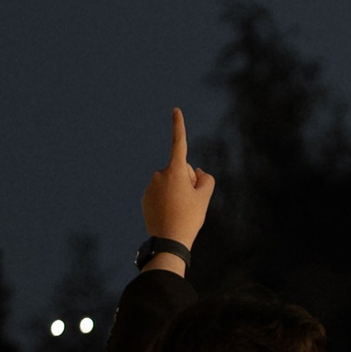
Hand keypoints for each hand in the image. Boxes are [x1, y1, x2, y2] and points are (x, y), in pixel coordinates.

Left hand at [142, 107, 215, 253]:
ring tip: (180, 210)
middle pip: (179, 170)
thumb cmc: (189, 218)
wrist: (168, 241)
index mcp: (174, 170)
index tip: (175, 110)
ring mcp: (151, 187)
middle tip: (191, 201)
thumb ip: (205, 179)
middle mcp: (159, 174)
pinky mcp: (145, 198)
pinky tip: (170, 214)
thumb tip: (196, 172)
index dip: (178, 126)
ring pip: (170, 183)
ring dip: (177, 191)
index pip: (178, 143)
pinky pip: (161, 193)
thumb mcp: (204, 197)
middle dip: (186, 180)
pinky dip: (167, 200)